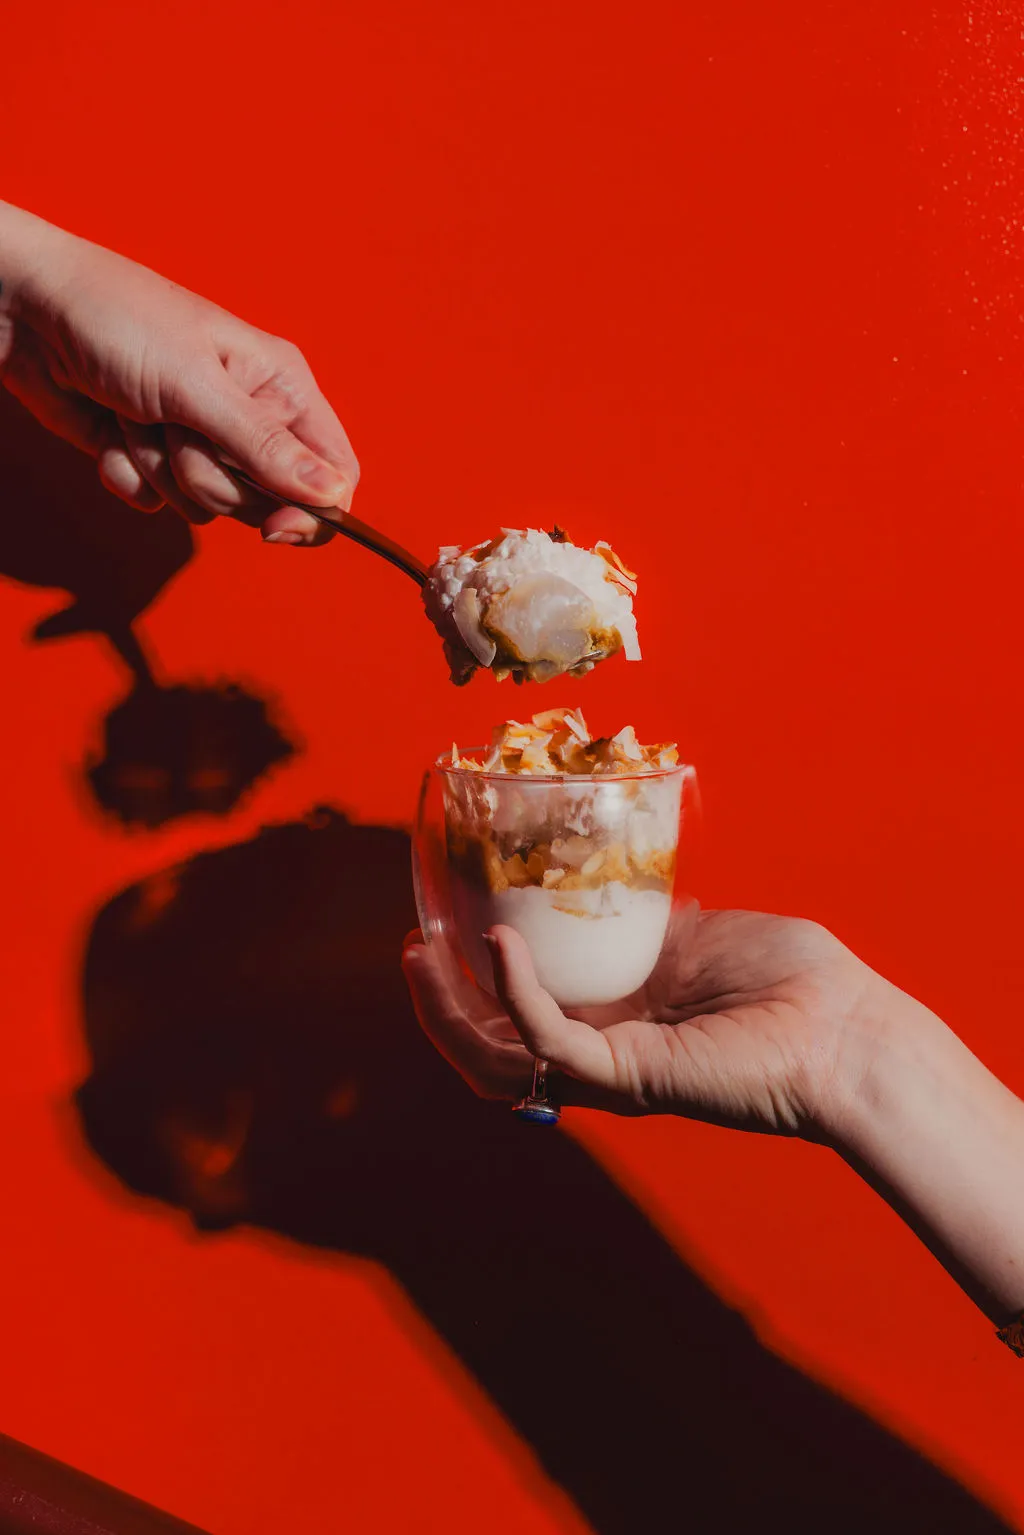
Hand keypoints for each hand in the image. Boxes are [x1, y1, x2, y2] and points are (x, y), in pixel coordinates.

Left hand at [0, 203, 357, 542]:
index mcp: (280, 386)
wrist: (26, 310)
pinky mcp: (152, 457)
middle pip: (267, 500)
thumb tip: (333, 496)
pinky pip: (156, 504)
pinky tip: (109, 427)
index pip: (334, 473)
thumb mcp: (198, 384)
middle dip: (212, 476)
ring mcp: (199, 440)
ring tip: (137, 412)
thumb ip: (266, 447)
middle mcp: (248, 417)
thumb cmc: (118, 320)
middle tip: (178, 426)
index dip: (315, 512)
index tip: (275, 528)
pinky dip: (127, 473)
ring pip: (206, 507)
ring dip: (161, 469)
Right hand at [402, 909, 907, 1137]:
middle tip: (409, 947)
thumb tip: (614, 884)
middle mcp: (602, 1048)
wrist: (848, 1029)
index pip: (518, 1012)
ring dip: (447, 1011)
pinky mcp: (628, 1076)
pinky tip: (496, 944)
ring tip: (421, 956)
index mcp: (616, 1017)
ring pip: (496, 1059)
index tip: (443, 922)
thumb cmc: (794, 981)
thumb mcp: (700, 931)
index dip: (470, 977)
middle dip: (436, 1002)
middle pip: (488, 1046)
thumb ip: (648, 919)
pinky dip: (513, 993)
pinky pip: (547, 1040)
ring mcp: (610, 1067)